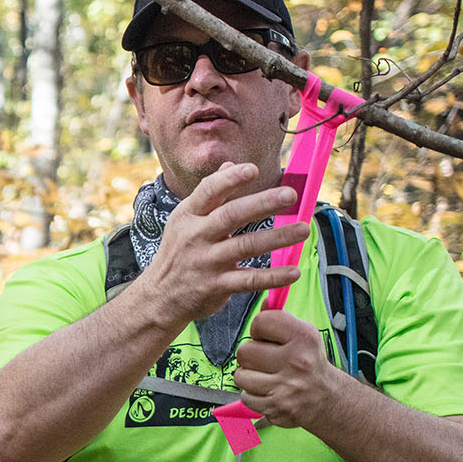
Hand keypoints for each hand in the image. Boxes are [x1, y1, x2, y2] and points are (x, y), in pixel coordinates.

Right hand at [131, 162, 309, 326]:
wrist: (159, 297)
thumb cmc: (177, 254)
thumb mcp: (184, 220)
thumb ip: (208, 193)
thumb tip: (229, 164)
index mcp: (188, 216)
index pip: (208, 191)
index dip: (230, 179)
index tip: (252, 169)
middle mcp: (196, 236)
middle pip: (231, 215)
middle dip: (262, 203)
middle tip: (290, 195)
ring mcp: (206, 262)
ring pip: (246, 246)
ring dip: (277, 237)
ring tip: (303, 229)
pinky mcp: (217, 286)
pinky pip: (249, 280)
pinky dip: (273, 276)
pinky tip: (294, 271)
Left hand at [234, 310, 343, 429]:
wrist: (327, 398)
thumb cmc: (308, 361)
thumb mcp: (302, 334)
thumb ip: (280, 318)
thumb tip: (264, 302)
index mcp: (304, 338)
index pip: (260, 322)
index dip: (258, 329)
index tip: (266, 337)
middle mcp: (298, 361)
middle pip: (245, 351)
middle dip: (250, 355)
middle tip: (265, 360)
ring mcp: (287, 387)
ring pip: (241, 376)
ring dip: (249, 377)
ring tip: (266, 377)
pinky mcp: (277, 408)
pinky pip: (245, 396)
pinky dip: (252, 395)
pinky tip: (268, 392)